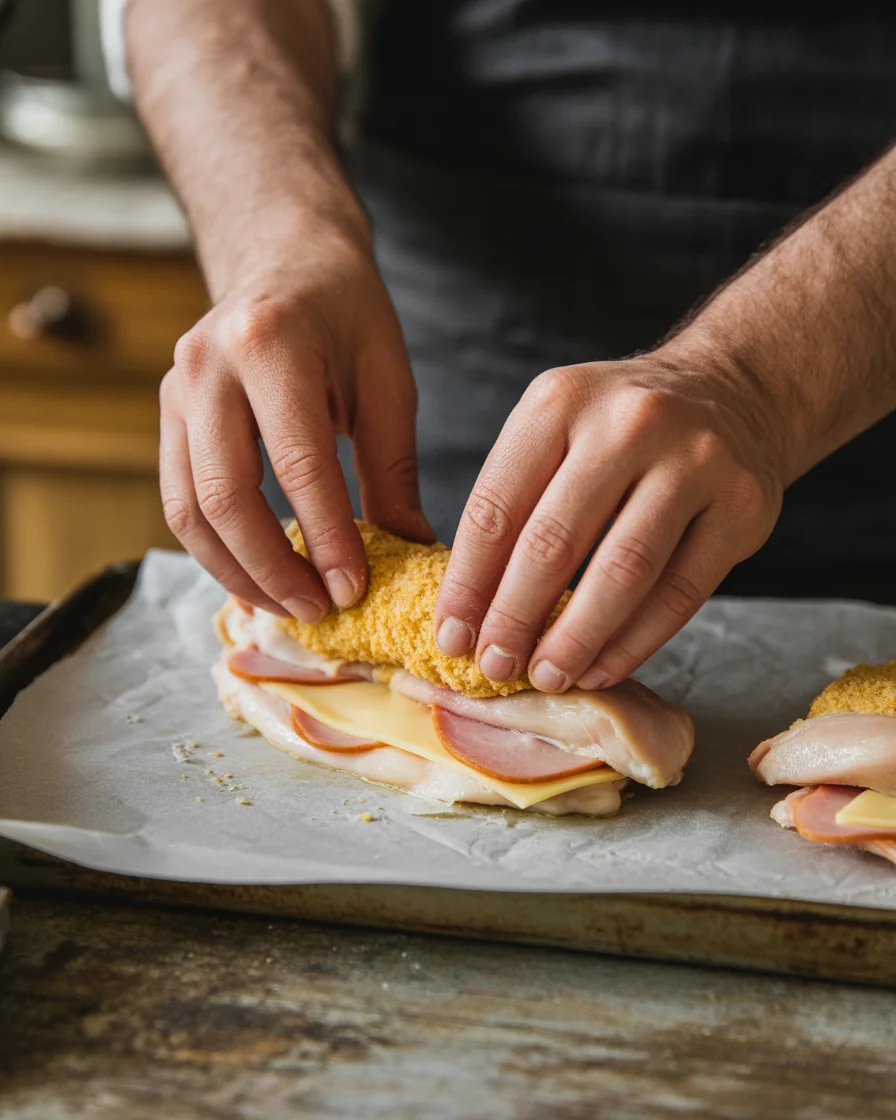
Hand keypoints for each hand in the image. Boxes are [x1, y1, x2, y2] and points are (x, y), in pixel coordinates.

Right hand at [159, 232, 431, 619]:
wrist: (284, 256)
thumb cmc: (346, 314)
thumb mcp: (386, 379)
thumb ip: (391, 467)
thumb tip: (410, 551)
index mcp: (271, 343)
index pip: (297, 464)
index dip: (325, 538)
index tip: (353, 591)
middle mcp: (207, 365)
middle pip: (225, 496)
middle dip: (273, 568)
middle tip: (319, 609)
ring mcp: (176, 389)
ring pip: (188, 510)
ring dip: (237, 571)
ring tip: (289, 605)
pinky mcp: (167, 413)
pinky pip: (179, 499)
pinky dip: (216, 549)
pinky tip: (257, 574)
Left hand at [434, 343, 784, 690]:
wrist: (734, 390)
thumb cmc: (620, 428)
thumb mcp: (556, 430)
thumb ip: (515, 504)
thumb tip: (470, 612)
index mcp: (560, 402)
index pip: (496, 508)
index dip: (468, 584)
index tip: (452, 637)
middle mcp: (628, 424)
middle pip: (554, 542)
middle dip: (515, 618)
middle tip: (496, 666)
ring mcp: (694, 462)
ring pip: (623, 573)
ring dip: (576, 639)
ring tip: (548, 675)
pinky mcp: (742, 506)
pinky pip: (680, 592)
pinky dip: (634, 642)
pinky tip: (602, 667)